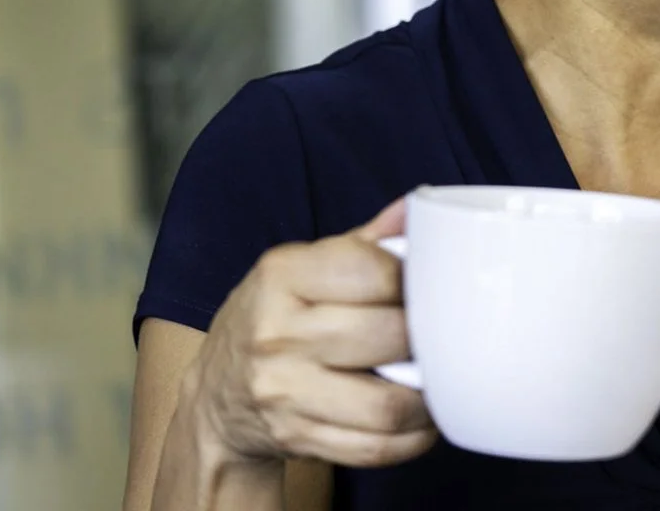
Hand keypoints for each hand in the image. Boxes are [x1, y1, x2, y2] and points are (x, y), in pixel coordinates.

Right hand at [185, 198, 437, 469]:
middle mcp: (276, 332)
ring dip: (428, 398)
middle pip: (387, 336)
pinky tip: (419, 420)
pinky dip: (412, 438)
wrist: (218, 393)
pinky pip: (375, 448)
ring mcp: (284, 391)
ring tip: (437, 382)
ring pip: (387, 403)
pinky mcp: (297, 438)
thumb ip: (362, 243)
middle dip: (427, 338)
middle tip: (441, 336)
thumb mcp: (301, 268)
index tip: (424, 287)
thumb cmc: (274, 318)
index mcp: (281, 274)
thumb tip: (414, 211)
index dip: (412, 279)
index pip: (372, 270)